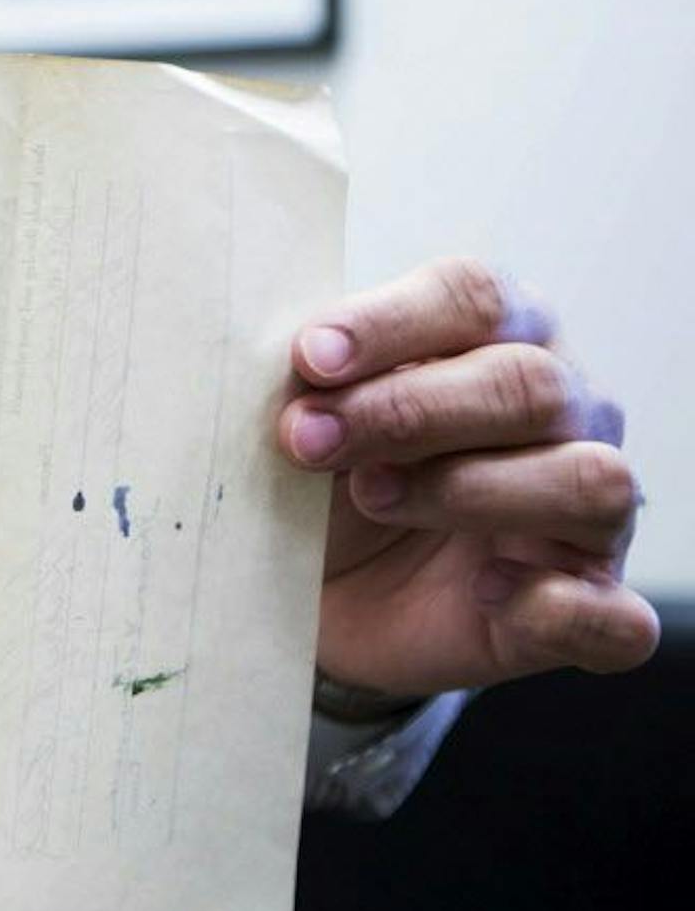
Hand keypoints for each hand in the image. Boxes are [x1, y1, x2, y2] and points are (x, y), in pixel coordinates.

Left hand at [281, 257, 656, 698]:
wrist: (326, 595)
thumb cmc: (326, 483)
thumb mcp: (309, 427)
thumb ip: (313, 386)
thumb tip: (296, 363)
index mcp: (501, 337)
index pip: (475, 297)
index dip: (390, 324)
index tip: (308, 358)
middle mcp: (568, 413)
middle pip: (527, 383)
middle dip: (406, 410)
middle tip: (306, 439)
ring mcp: (593, 514)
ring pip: (590, 481)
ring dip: (467, 490)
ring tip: (373, 497)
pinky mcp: (592, 609)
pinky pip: (614, 613)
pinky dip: (553, 606)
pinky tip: (484, 595)